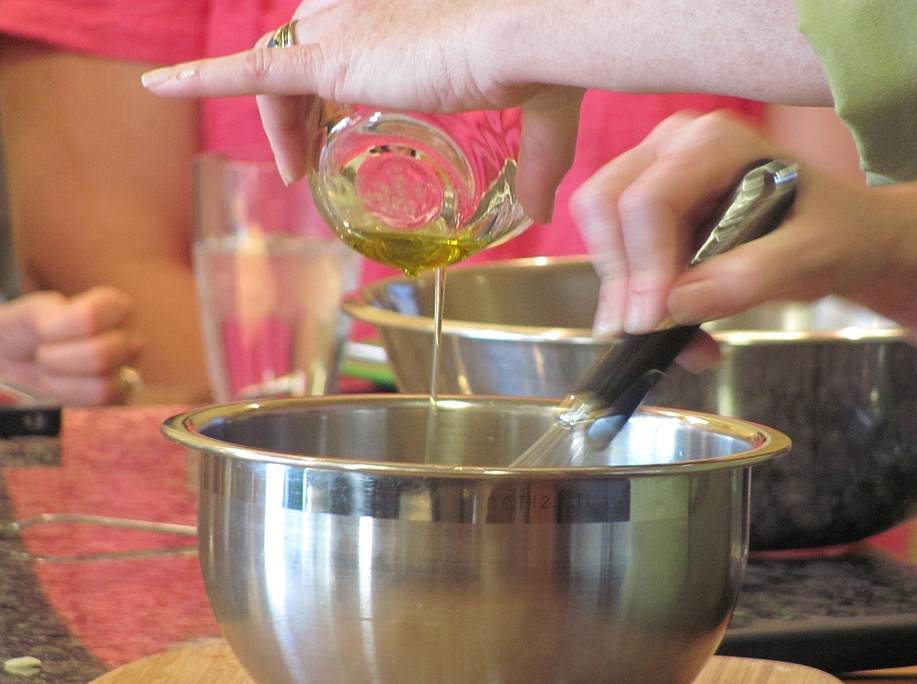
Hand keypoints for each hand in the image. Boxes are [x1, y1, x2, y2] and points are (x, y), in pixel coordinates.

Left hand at [0, 287, 142, 404]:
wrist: (15, 362)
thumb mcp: (31, 312)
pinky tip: (59, 386)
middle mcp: (129, 338)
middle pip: (99, 354)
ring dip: (60, 381)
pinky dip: (67, 398)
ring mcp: (126, 372)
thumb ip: (50, 312)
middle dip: (57, 358)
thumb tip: (69, 330)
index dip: (60, 328)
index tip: (43, 329)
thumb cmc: (26, 332)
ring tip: (50, 370)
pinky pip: (98, 407)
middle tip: (44, 353)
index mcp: (115, 307)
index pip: (93, 317)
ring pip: (101, 385)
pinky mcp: (118, 400)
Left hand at [140, 0, 828, 223]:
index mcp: (398, 18)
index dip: (329, 94)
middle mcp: (358, 11)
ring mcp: (341, 31)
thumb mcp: (535, 118)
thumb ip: (534, 163)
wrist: (529, 37)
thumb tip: (539, 212)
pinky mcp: (332, 58)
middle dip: (299, 115)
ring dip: (276, 122)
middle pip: (300, 57)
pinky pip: (252, 71)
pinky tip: (159, 86)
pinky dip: (203, 78)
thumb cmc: (536, 61)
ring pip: (278, 72)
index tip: (336, 136)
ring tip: (289, 171)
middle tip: (307, 167)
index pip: (339, 45)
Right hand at [570, 110, 890, 335]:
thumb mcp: (811, 256)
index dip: (643, 267)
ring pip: (600, 232)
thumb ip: (751, 277)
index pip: (647, 201)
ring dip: (623, 295)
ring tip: (675, 340)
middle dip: (621, 278)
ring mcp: (655, 173)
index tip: (654, 322)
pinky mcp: (647, 209)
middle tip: (649, 333)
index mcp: (712, 142)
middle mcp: (673, 146)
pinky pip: (615, 253)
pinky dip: (633, 299)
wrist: (845, 237)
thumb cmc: (836, 234)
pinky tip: (675, 329)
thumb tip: (676, 305)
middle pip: (605, 207)